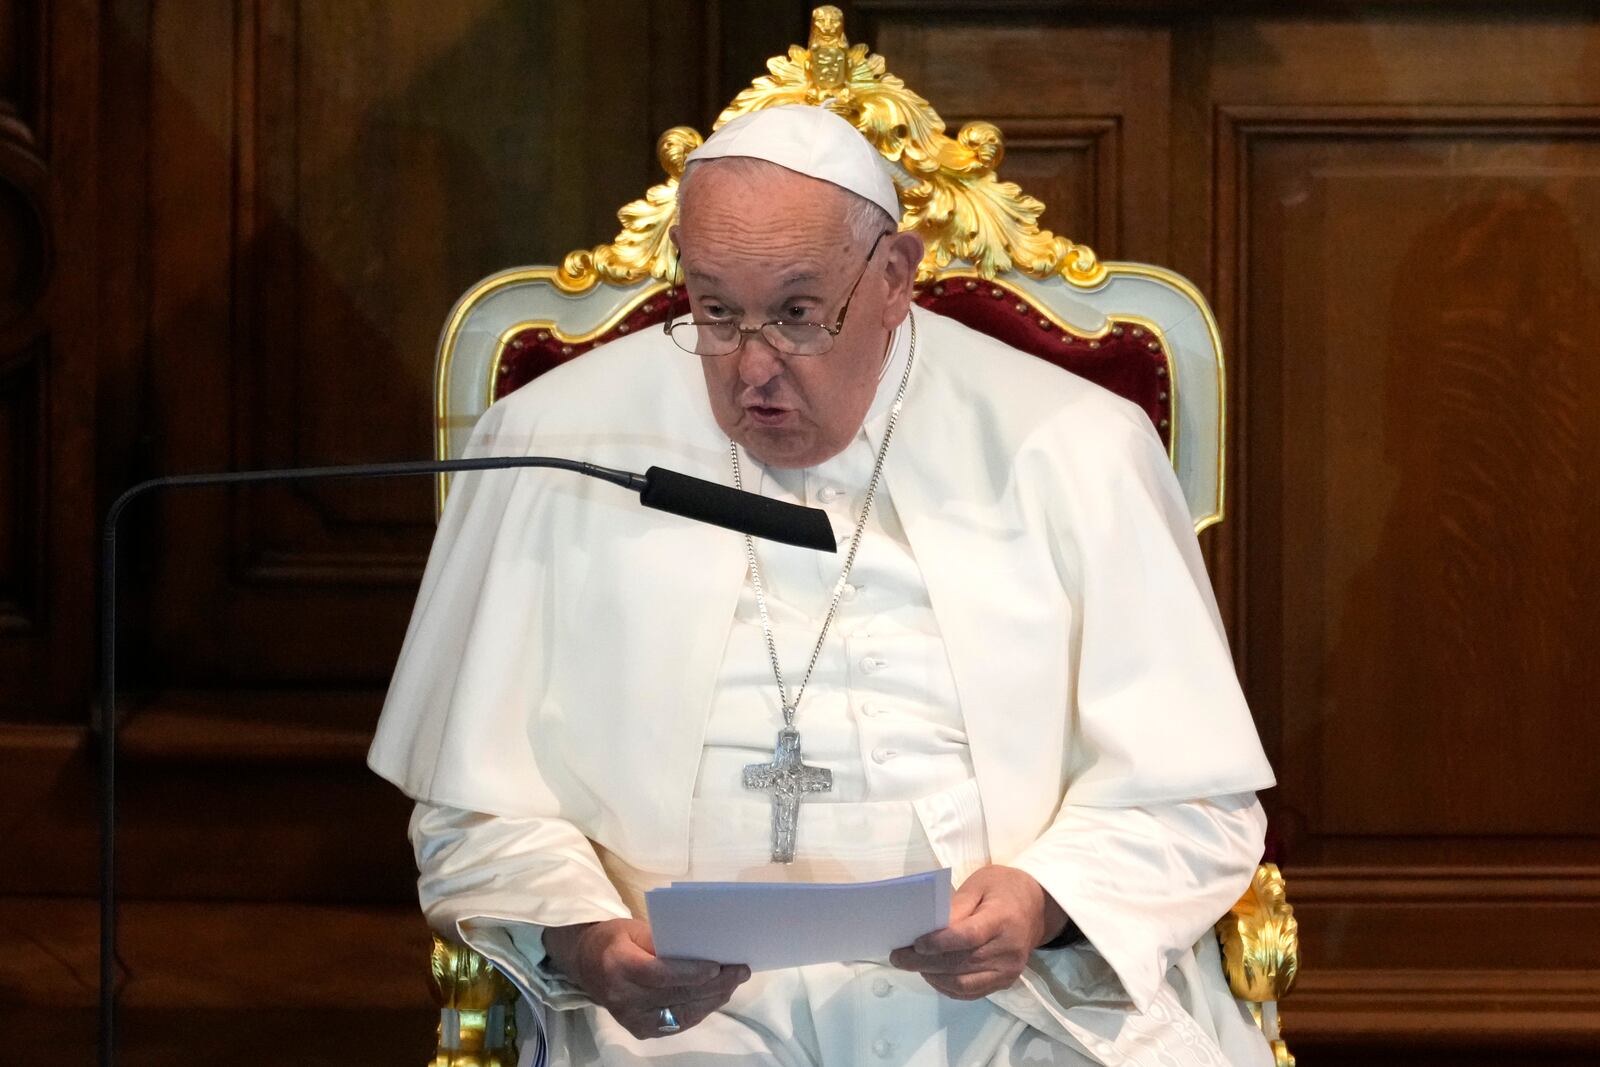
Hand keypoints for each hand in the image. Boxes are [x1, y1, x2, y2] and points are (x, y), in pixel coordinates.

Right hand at [543, 918, 750, 1038]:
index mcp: (619, 966)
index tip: (718, 966)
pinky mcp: (641, 1031)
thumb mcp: (634, 928)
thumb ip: (664, 941)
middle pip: (676, 994)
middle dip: (714, 984)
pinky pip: (679, 1022)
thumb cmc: (614, 939)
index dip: (690, 972)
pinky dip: (701, 1008)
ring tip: (735, 981)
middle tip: (741, 970)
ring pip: (683, 1012)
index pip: (659, 974)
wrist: (586, 965)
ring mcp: (632, 1020)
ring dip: (713, 998)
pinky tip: (718, 995)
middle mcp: (624, 999)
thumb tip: (705, 948)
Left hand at [888, 864, 1066, 1000]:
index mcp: (1003, 920)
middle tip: (898, 957)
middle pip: (960, 963)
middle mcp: (1008, 950)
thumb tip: (928, 928)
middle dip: (924, 962)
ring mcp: (1008, 971)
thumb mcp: (979, 884)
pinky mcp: (1004, 983)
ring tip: (912, 964)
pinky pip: (970, 992)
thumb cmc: (1003, 889)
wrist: (1036, 908)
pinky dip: (946, 986)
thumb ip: (955, 907)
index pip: (968, 937)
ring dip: (933, 976)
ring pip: (962, 983)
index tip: (915, 943)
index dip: (939, 943)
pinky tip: (931, 974)